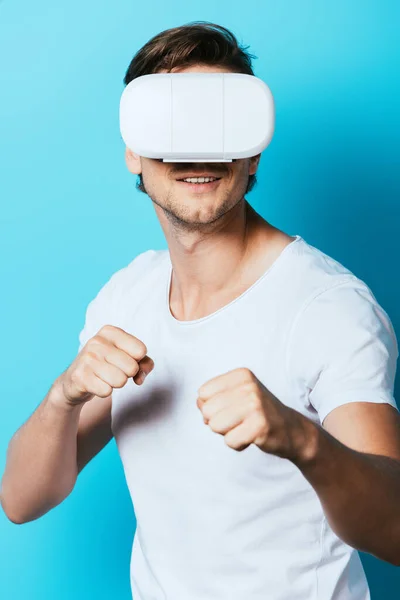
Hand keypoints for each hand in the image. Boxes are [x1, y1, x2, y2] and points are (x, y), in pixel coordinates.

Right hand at [59, 325, 153, 406]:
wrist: (75, 380)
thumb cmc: (108, 365)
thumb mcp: (128, 357)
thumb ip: (145, 364)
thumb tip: (139, 378)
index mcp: (110, 332)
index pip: (140, 350)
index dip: (137, 361)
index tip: (124, 360)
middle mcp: (97, 341)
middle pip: (132, 367)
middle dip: (126, 374)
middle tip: (113, 370)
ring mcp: (87, 358)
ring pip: (120, 381)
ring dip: (116, 384)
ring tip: (104, 377)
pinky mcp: (79, 376)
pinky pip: (107, 391)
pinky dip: (104, 391)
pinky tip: (95, 384)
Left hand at [196, 367, 312, 462]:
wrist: (291, 429)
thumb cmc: (258, 412)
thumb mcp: (237, 395)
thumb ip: (213, 397)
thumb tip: (200, 405)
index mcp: (241, 375)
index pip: (203, 392)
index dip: (212, 406)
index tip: (231, 408)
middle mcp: (248, 386)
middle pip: (206, 410)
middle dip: (218, 421)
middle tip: (239, 420)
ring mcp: (255, 405)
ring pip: (215, 426)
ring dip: (228, 433)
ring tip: (245, 427)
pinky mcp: (259, 426)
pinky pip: (229, 441)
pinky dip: (238, 444)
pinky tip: (251, 437)